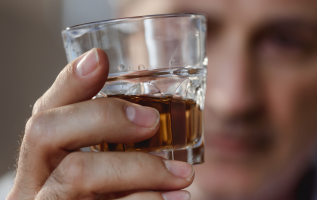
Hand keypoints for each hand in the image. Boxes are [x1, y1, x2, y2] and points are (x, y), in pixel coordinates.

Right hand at [7, 49, 193, 199]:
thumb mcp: (100, 176)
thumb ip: (108, 149)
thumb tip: (150, 111)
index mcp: (39, 165)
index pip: (43, 114)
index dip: (68, 83)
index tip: (100, 60)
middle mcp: (32, 185)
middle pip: (46, 133)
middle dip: (104, 117)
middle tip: (152, 122)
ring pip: (79, 175)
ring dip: (139, 169)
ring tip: (182, 176)